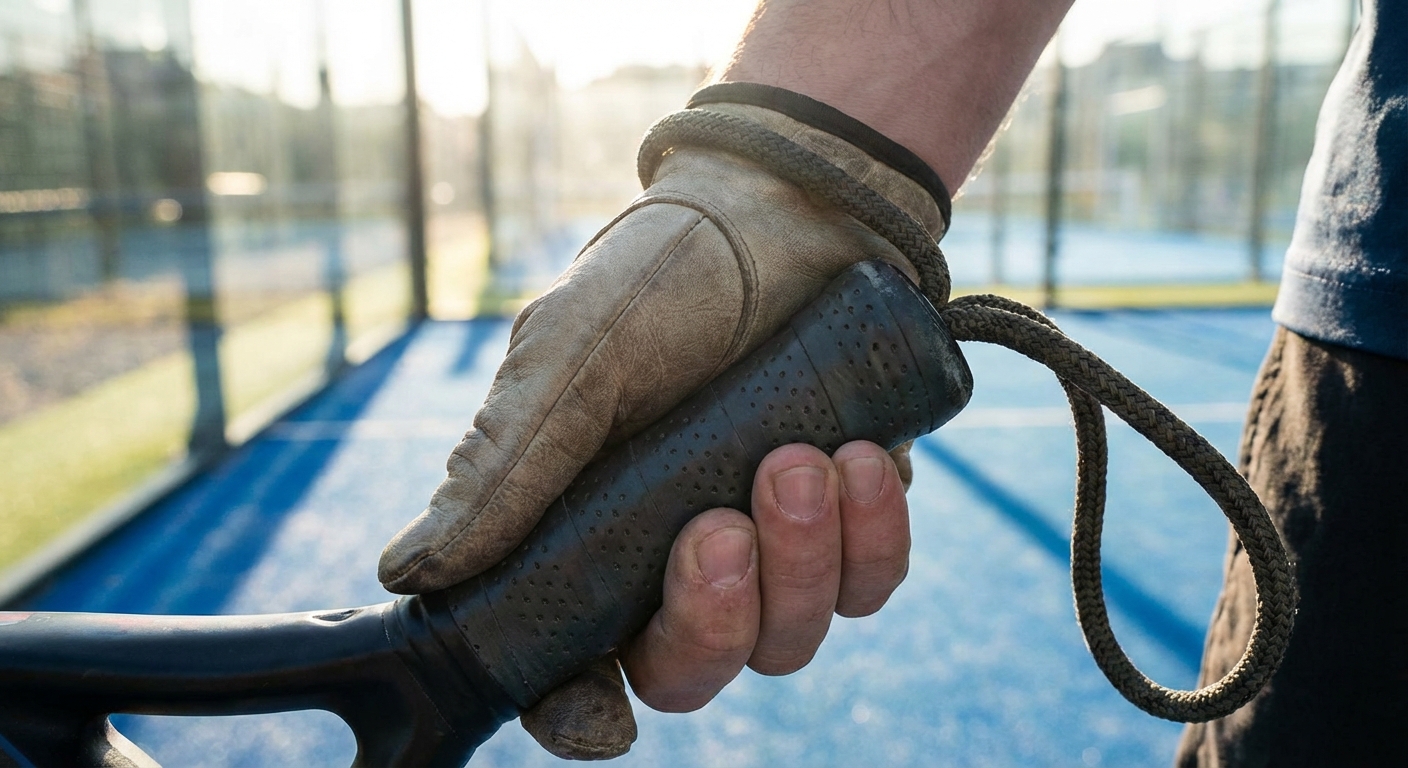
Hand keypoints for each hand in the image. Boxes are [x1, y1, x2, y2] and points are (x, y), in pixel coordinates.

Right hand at [378, 94, 942, 758]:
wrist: (783, 210)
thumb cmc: (660, 278)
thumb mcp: (572, 356)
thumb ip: (504, 463)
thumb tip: (408, 574)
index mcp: (583, 534)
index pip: (570, 665)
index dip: (580, 713)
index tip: (604, 722)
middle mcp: (667, 557)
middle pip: (687, 670)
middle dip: (710, 621)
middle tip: (717, 524)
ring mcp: (762, 545)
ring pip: (785, 639)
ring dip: (797, 563)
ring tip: (799, 459)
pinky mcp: (845, 519)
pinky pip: (868, 583)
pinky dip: (870, 538)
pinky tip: (861, 458)